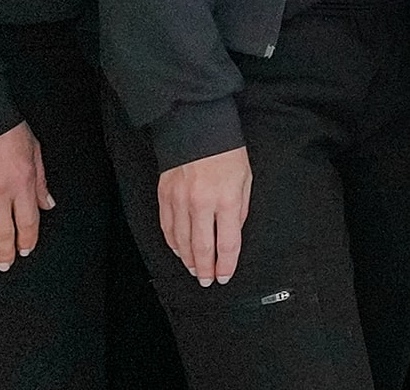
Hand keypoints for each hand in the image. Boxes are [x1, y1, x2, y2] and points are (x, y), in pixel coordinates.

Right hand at [0, 121, 52, 269]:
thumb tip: (47, 204)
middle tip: (6, 265)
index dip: (27, 241)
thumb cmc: (9, 132)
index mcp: (21, 185)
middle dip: (6, 252)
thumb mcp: (36, 153)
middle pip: (2, 233)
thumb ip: (40, 183)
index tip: (26, 251)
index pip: (26, 223)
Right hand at [157, 146, 252, 285]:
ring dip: (187, 259)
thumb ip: (239, 208)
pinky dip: (172, 243)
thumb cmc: (227, 152)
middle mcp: (201, 203)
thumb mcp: (245, 179)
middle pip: (201, 247)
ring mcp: (179, 200)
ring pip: (181, 241)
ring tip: (195, 270)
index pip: (226, 242)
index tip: (225, 276)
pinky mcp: (164, 195)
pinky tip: (178, 250)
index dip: (225, 264)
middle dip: (205, 268)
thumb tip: (231, 233)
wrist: (197, 127)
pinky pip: (167, 227)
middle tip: (207, 282)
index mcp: (226, 199)